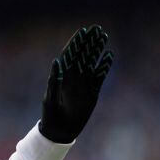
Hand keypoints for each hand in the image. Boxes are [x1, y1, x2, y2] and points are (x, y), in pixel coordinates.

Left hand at [39, 25, 113, 142]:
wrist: (60, 131)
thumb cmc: (51, 114)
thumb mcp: (51, 97)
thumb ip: (54, 80)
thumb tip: (57, 61)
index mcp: (62, 75)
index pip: (70, 55)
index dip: (76, 43)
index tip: (82, 31)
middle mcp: (73, 77)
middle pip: (82, 55)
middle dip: (89, 42)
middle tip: (97, 29)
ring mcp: (83, 83)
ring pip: (92, 62)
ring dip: (97, 50)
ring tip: (103, 37)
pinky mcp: (92, 92)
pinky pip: (99, 75)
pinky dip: (104, 66)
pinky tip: (109, 56)